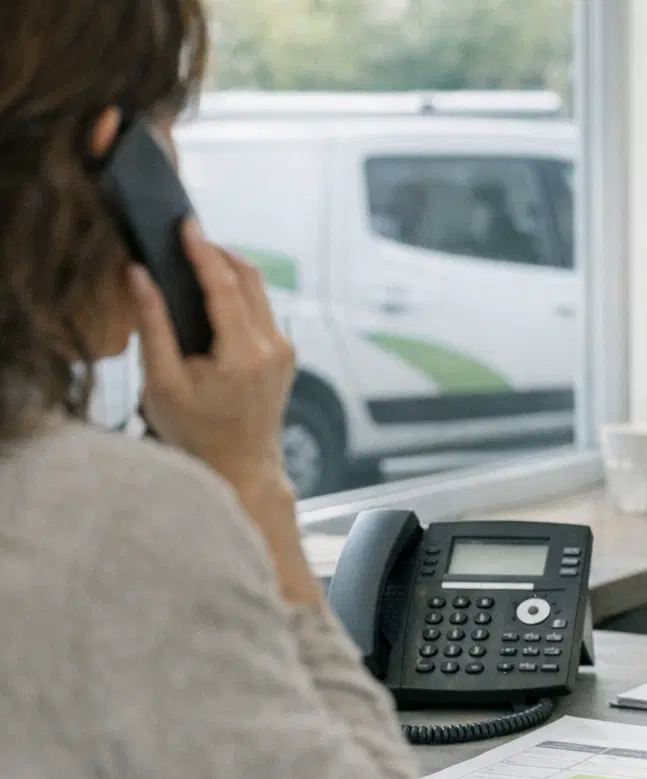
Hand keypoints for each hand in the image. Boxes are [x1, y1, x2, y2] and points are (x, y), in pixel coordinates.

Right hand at [131, 219, 296, 495]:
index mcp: (243, 354)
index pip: (224, 287)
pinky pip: (264, 311)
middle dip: (218, 252)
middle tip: (187, 236)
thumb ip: (152, 326)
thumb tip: (138, 274)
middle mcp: (273, 348)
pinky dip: (240, 294)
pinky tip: (214, 292)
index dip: (203, 251)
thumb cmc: (196, 432)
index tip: (186, 223)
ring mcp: (285, 351)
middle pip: (249, 279)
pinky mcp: (287, 355)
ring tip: (196, 258)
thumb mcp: (163, 382)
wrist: (241, 467)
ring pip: (260, 292)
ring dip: (231, 270)